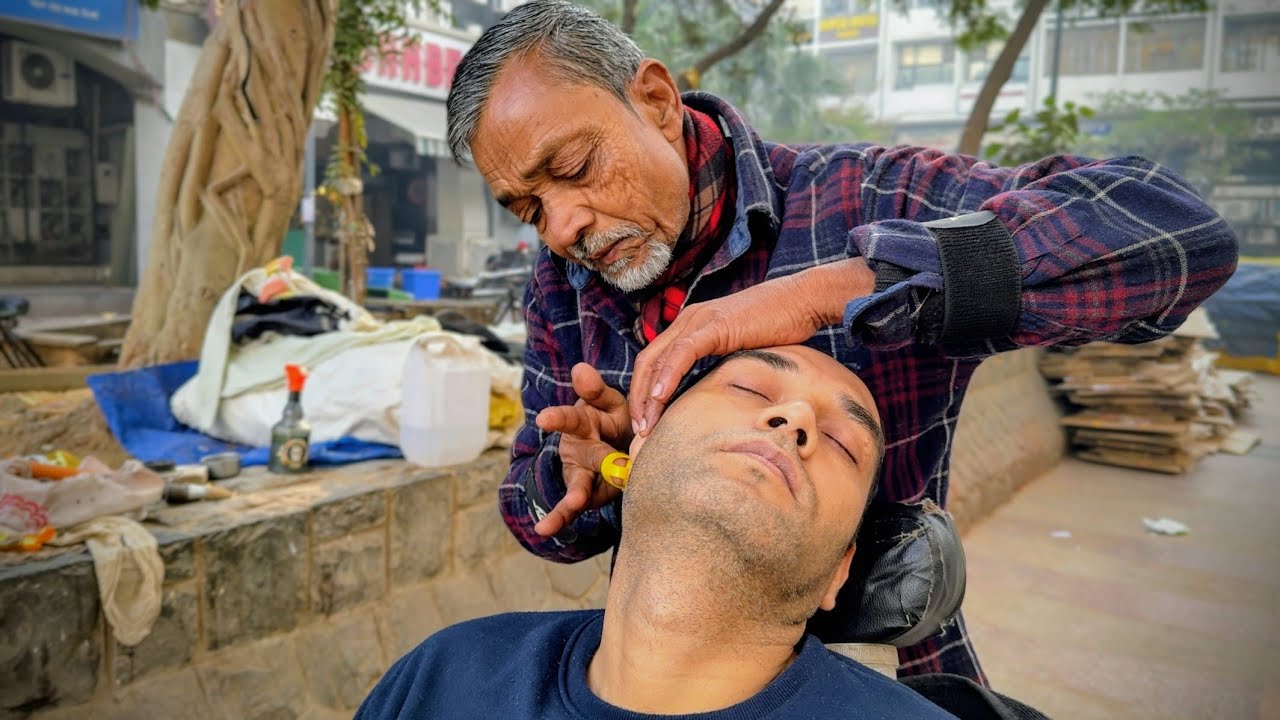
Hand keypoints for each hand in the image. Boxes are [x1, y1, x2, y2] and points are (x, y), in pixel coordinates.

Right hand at [533, 363, 631, 536]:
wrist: (616, 444)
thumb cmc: (613, 419)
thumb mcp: (609, 401)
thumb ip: (596, 391)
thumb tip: (580, 369)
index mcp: (582, 421)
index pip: (569, 417)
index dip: (557, 419)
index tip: (543, 420)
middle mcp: (575, 448)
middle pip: (587, 454)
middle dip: (599, 460)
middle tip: (620, 468)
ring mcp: (578, 473)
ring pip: (575, 486)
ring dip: (573, 497)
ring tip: (571, 504)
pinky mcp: (584, 495)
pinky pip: (572, 507)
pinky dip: (559, 518)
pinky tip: (543, 530)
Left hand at [629, 258, 874, 435]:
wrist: (805, 300)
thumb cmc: (780, 328)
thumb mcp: (741, 352)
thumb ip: (721, 367)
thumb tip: (714, 401)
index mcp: (691, 326)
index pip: (654, 362)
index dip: (644, 392)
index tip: (646, 423)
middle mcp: (688, 320)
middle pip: (647, 362)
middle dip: (639, 399)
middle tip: (640, 431)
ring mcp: (699, 320)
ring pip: (658, 358)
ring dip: (648, 395)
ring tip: (646, 424)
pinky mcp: (715, 324)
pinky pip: (683, 352)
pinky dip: (668, 375)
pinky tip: (661, 397)